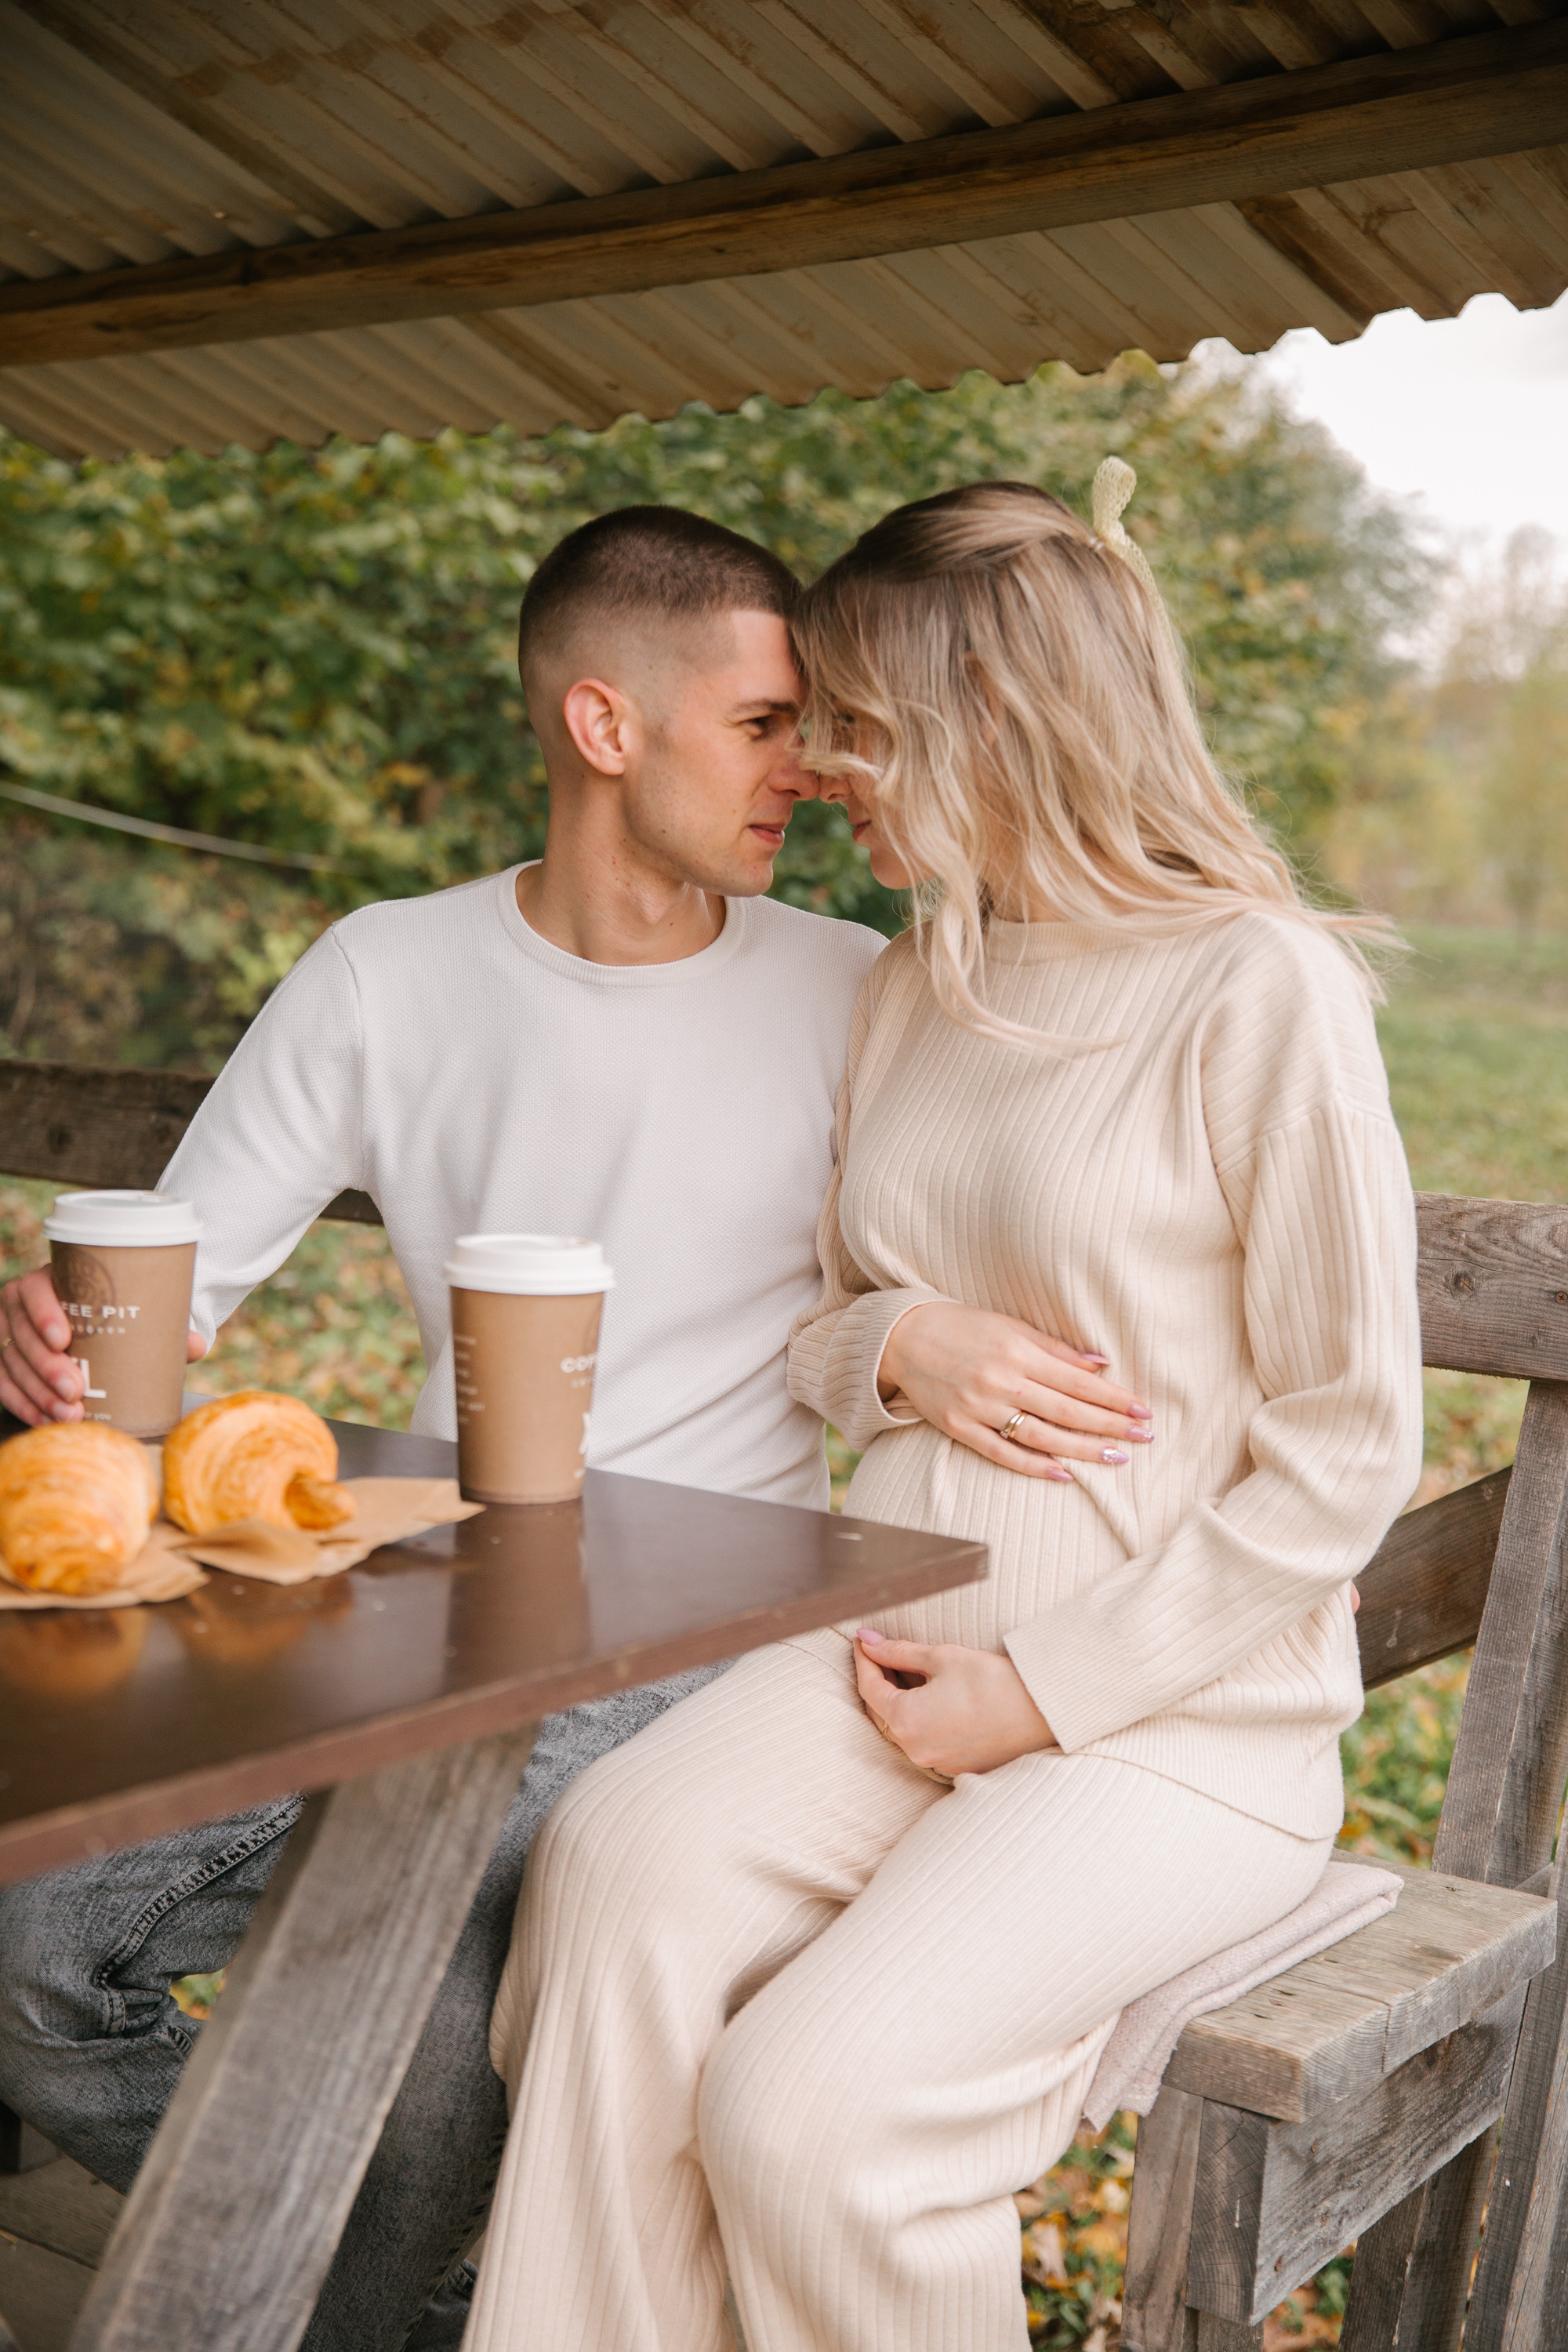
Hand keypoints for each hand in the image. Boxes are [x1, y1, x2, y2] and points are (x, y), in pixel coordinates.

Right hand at [0, 1266, 205, 1426]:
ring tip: (70, 1413)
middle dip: (46, 1365)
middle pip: (22, 1334)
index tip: (64, 1339)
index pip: (35, 1290)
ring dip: (38, 1392)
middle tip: (75, 1390)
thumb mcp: (138, 1315)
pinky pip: (4, 1384)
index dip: (43, 1313)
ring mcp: (14, 1334)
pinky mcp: (8, 1362)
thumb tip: (196, 1345)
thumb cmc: (118, 1312)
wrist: (103, 1320)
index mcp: (53, 1279)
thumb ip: (165, 1329)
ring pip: (11, 1362)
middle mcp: (24, 1303)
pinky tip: (45, 1420)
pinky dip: (24, 1405)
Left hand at [854, 1630, 1057, 1776]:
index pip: (870, 1687)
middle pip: (882, 1712)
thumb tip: (868, 1641)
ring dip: (898, 1703)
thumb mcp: (940, 1657)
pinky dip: (920, 1720)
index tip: (862, 1641)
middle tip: (880, 1654)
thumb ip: (898, 1651)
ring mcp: (936, 1762)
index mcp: (906, 1720)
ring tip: (904, 1672)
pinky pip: (925, 1742)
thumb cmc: (991, 1680)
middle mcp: (915, 1749)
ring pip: (902, 1730)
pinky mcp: (956, 1767)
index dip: (864, 1660)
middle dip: (878, 1682)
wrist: (1040, 1709)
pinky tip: (930, 1698)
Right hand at [878, 1302, 1151, 1479]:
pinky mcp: (958, 1427)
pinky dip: (1034, 1467)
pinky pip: (1002, 1453)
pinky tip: (1064, 1475)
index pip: (1077, 1381)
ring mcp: (978, 1407)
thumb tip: (1099, 1364)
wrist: (903, 1338)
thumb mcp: (1010, 1326)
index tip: (1142, 1409)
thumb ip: (1053, 1348)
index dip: (1113, 1397)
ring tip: (1116, 1457)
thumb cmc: (963, 1327)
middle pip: (1066, 1411)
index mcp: (1017, 1351)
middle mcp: (1000, 1380)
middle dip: (1109, 1425)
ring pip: (1041, 1436)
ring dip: (1082, 1449)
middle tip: (1144, 1437)